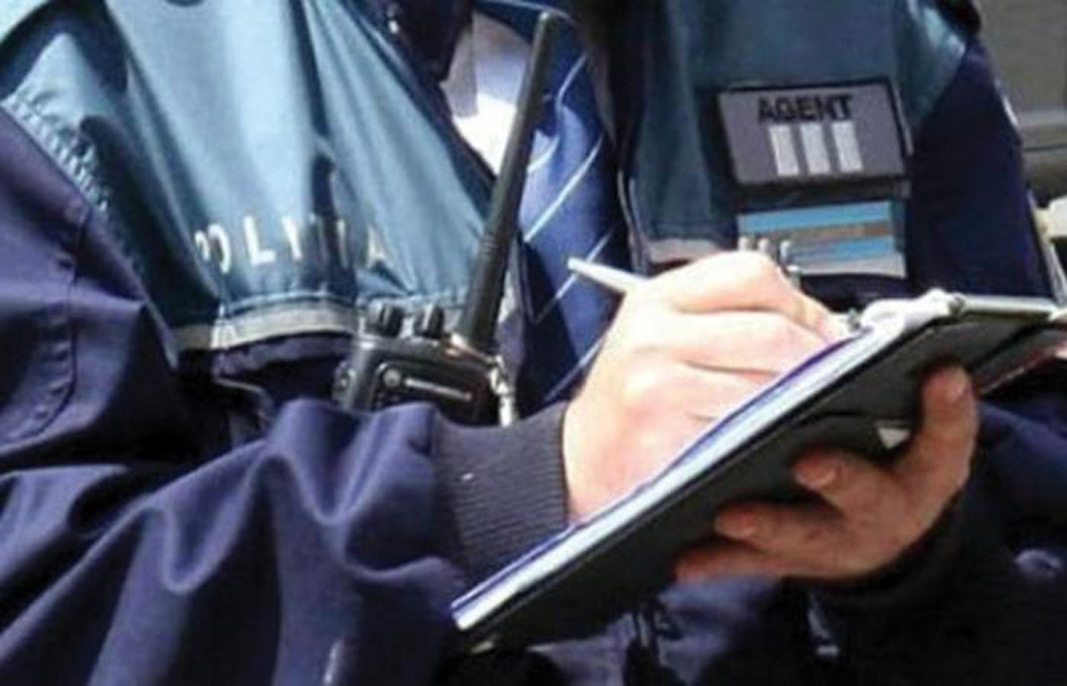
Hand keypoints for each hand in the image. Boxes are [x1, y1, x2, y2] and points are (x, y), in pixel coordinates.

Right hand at [562, 252, 841, 519]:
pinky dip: (768, 431)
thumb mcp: (658, 337)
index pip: (749, 273)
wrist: (582, 462)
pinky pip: (746, 425)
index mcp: (655, 299)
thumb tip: (815, 325)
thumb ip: (723, 317)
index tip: (817, 329)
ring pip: (767, 381)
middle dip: (813, 356)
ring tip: (793, 406)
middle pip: (770, 328)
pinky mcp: (666, 430)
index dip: (798, 302)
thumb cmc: (629, 402)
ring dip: (797, 399)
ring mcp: (657, 382)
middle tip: (826, 375)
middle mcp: (652, 333)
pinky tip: (762, 435)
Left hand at [676, 366, 976, 583]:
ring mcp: (834, 542)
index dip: (947, 411)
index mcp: (924, 471)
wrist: (880, 538)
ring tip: (731, 513)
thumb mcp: (919, 433)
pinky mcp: (789, 560)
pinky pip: (750, 563)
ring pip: (800, 536)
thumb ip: (912, 393)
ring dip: (766, 525)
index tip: (941, 375)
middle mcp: (882, 511)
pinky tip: (685, 559)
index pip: (946, 440)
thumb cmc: (889, 460)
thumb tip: (913, 347)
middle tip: (811, 461)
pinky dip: (716, 560)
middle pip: (866, 495)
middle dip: (841, 478)